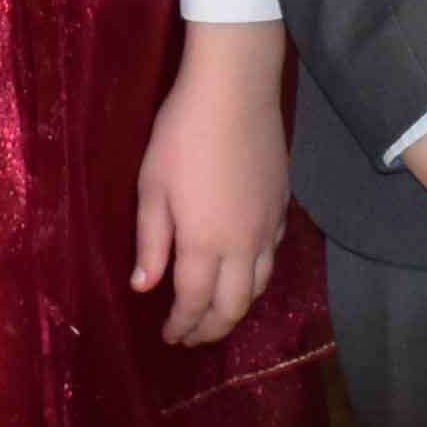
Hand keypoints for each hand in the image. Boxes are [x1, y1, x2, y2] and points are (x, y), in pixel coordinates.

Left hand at [127, 23, 292, 347]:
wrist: (235, 89)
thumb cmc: (183, 134)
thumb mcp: (152, 186)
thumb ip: (151, 242)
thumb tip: (143, 288)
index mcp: (205, 243)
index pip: (195, 303)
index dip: (181, 326)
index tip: (169, 337)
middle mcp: (244, 245)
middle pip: (234, 306)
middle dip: (212, 329)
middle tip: (192, 336)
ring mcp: (269, 226)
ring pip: (260, 285)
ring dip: (237, 307)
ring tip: (217, 312)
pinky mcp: (283, 205)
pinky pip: (273, 256)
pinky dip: (257, 276)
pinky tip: (244, 268)